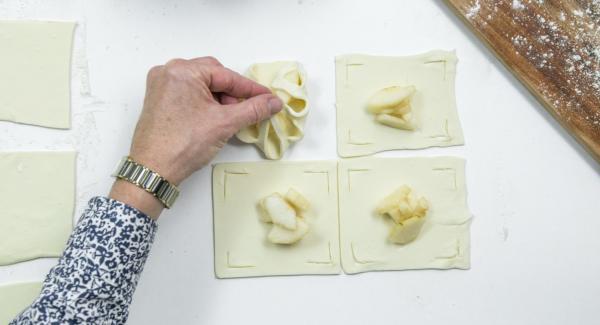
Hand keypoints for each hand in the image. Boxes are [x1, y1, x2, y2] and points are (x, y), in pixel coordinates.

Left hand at [110, 56, 282, 217]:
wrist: (153, 170)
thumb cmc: (183, 145)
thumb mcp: (225, 123)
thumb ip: (253, 109)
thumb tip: (273, 102)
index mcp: (182, 71)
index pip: (226, 75)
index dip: (250, 89)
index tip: (268, 97)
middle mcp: (168, 72)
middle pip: (212, 76)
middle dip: (232, 93)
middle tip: (246, 110)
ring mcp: (161, 86)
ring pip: (200, 85)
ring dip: (218, 98)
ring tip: (228, 118)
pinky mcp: (158, 100)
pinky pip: (188, 93)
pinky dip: (203, 103)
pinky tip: (213, 118)